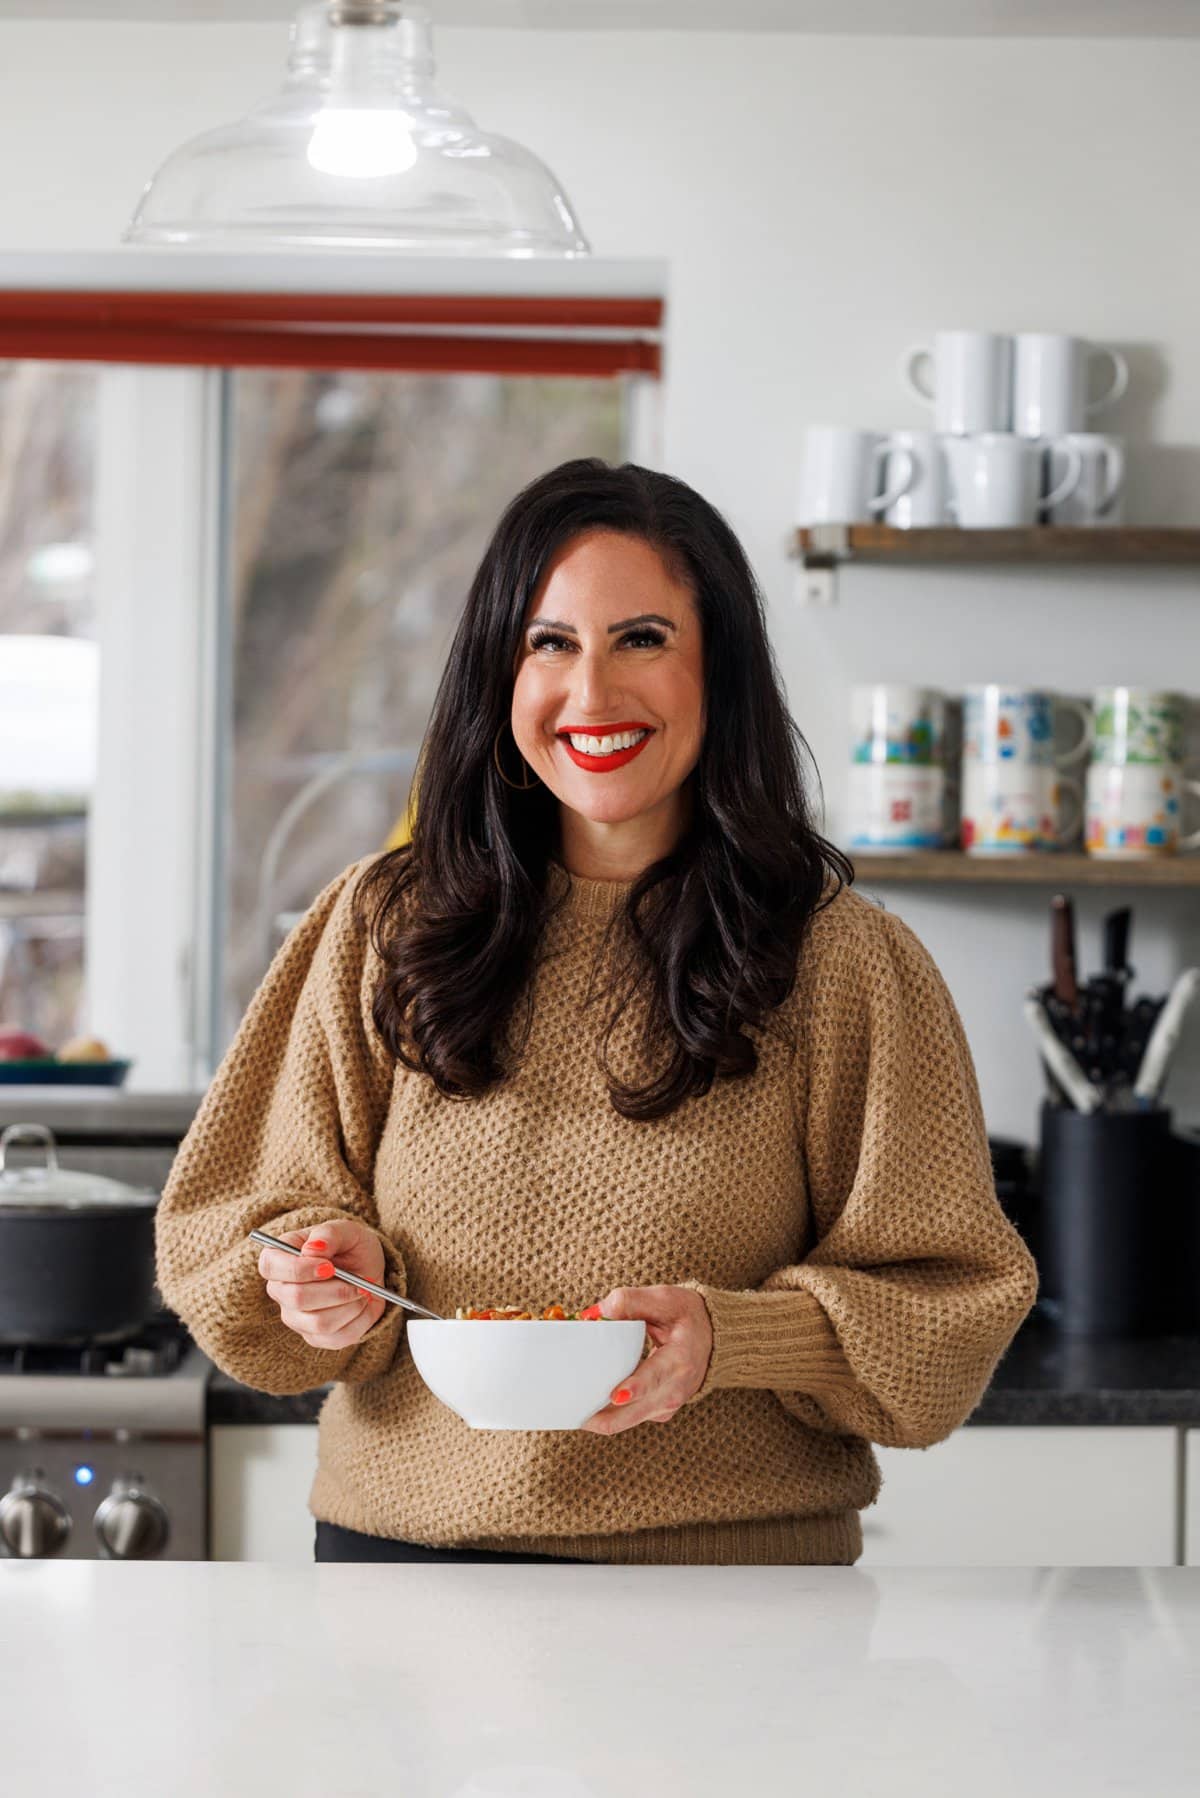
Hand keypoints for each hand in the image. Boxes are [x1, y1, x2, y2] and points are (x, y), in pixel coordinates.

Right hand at [257, 1218, 386, 1350]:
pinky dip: (359, 1320)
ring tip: (363, 1290)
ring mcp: (295, 1317)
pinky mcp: (315, 1337)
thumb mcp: (346, 1230)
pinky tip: (362, 1305)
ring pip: (319, 1322)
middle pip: (296, 1298)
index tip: (329, 1266)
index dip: (298, 1269)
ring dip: (350, 1305)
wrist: (368, 1271)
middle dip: (335, 1290)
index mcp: (279, 1258)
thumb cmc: (350, 1247)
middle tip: (358, 1281)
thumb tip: (313, 1249)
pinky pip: (337, 1337)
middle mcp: (281, 1290)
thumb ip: (329, 1233)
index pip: (270, 1266)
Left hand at [578, 1285, 712, 1434]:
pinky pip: (628, 1418)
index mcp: (680, 1360)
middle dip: (602, 1416)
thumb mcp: (665, 1299)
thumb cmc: (687, 1316)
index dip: (635, 1388)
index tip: (615, 1395)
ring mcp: (667, 1405)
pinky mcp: (658, 1411)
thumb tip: (594, 1314)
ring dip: (600, 1417)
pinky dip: (608, 1414)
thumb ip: (631, 1301)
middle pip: (634, 1413)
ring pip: (627, 1421)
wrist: (713, 1337)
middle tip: (572, 1411)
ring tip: (572, 1410)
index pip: (655, 1377)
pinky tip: (587, 1405)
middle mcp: (675, 1390)